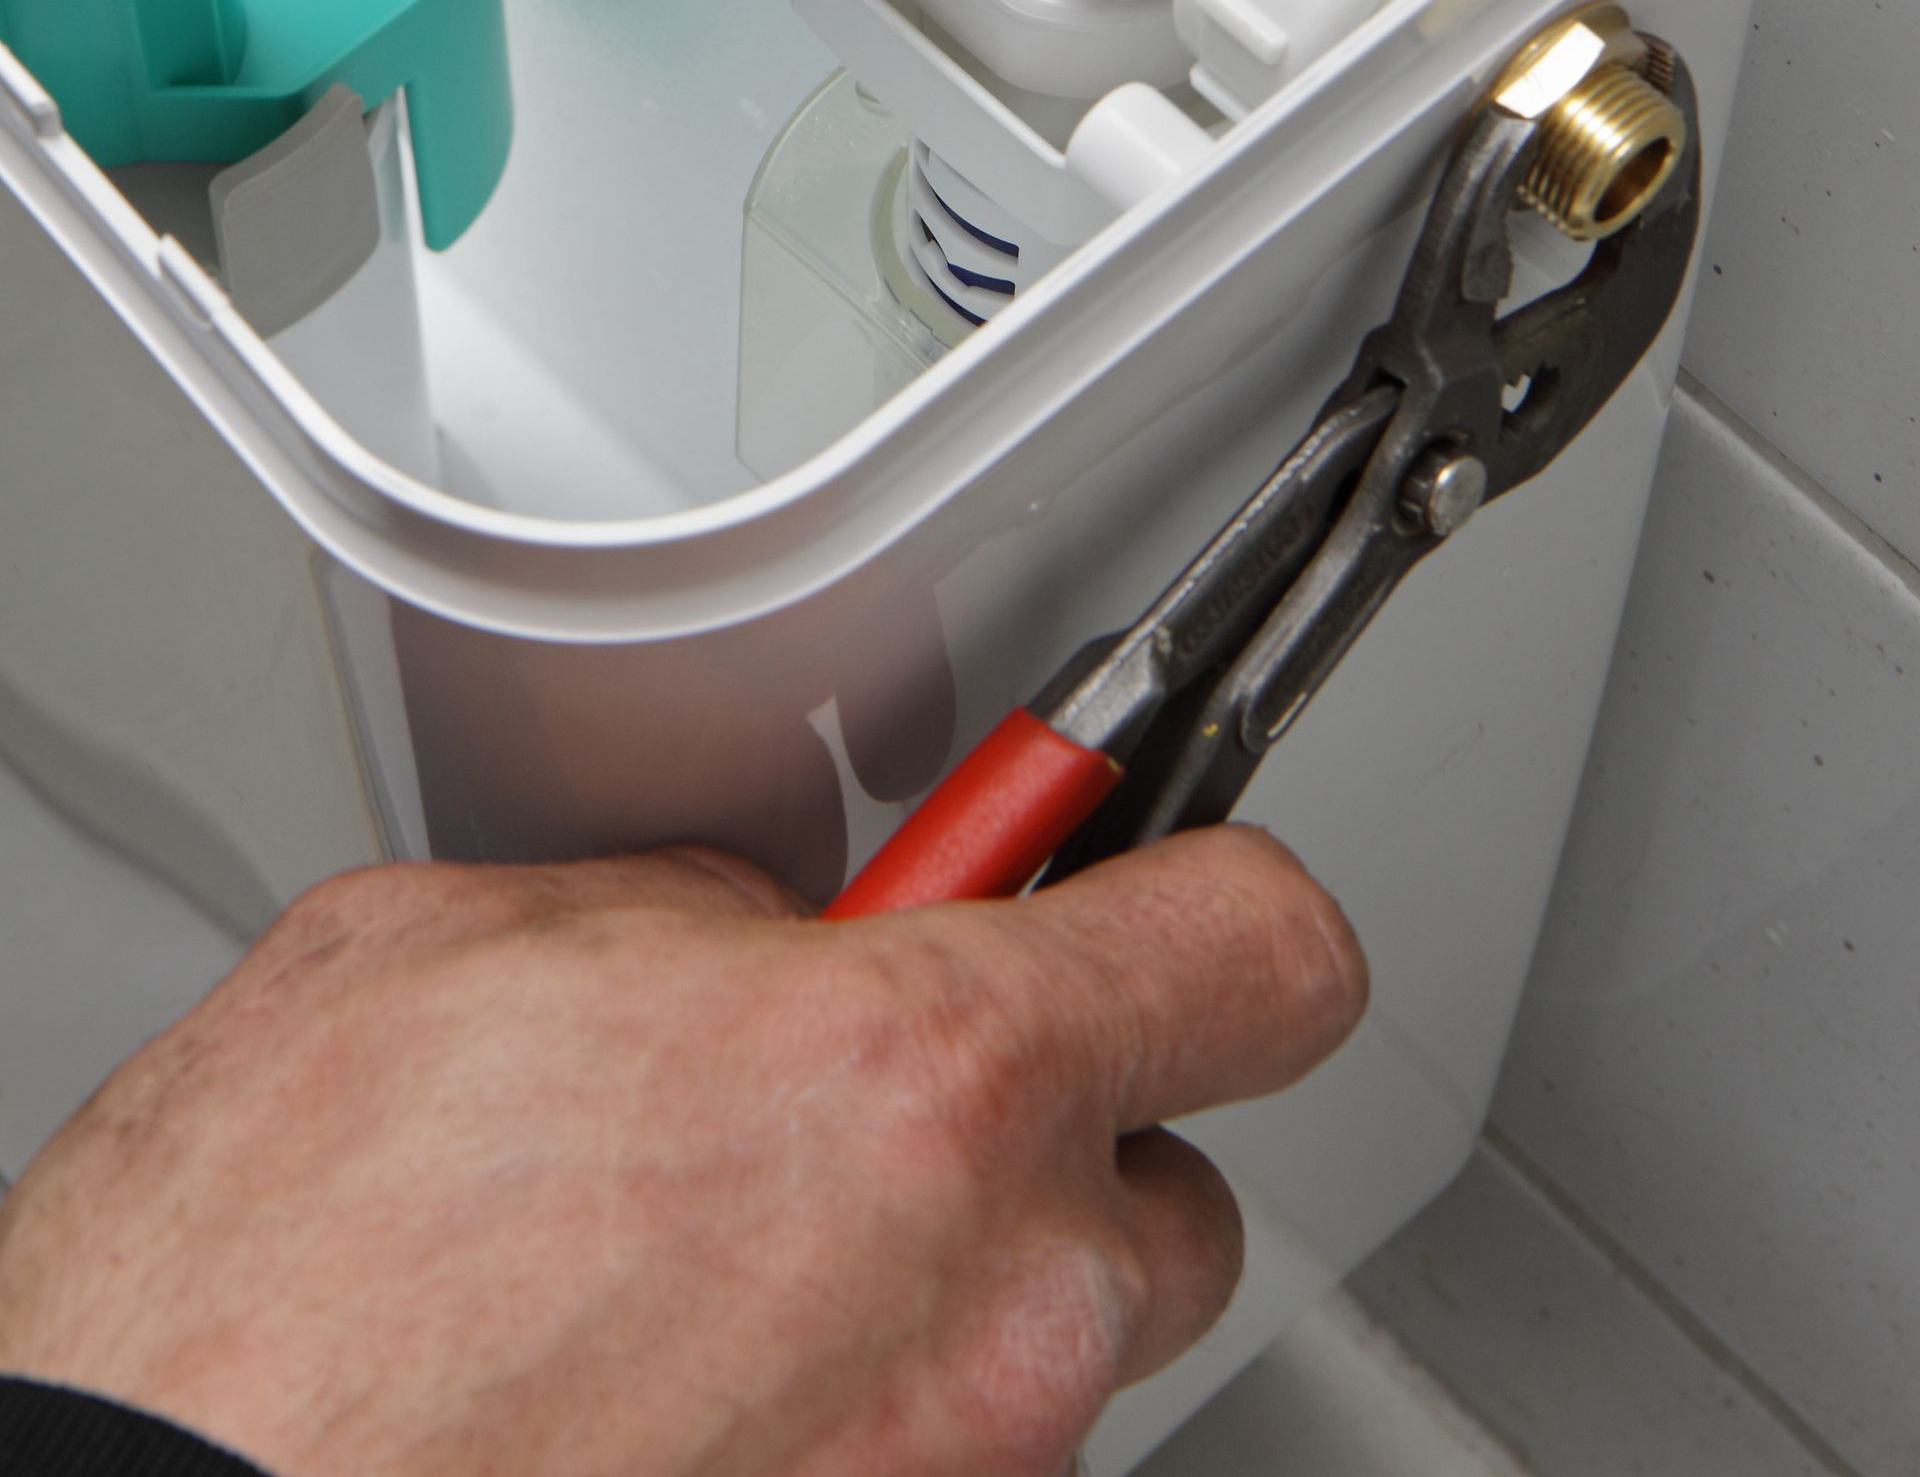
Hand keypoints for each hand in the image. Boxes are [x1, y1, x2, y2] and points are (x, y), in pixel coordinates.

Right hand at [0, 835, 1363, 1476]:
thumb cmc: (272, 1286)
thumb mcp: (479, 939)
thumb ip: (698, 910)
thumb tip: (753, 928)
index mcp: (924, 1080)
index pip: (1262, 953)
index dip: (1212, 899)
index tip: (1151, 887)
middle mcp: (992, 1309)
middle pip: (1161, 1180)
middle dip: (1037, 1129)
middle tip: (856, 1102)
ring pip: (1048, 1340)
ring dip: (935, 1285)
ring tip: (713, 1263)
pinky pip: (942, 1458)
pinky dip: (852, 1411)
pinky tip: (674, 1386)